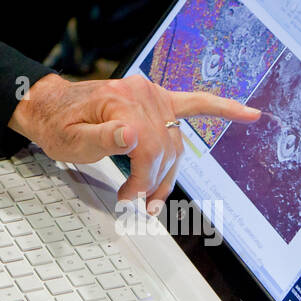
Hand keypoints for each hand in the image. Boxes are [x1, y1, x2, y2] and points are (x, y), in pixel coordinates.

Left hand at [8, 74, 259, 211]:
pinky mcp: (157, 98)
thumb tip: (130, 136)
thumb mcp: (68, 139)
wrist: (50, 107)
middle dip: (157, 182)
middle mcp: (142, 94)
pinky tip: (250, 115)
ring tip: (154, 197)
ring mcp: (152, 94)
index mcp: (121, 102)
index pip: (149, 150)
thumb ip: (100, 139)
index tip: (131, 200)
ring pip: (177, 142)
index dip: (144, 181)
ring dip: (171, 171)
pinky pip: (196, 103)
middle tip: (141, 206)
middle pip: (167, 148)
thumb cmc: (57, 124)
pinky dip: (222, 108)